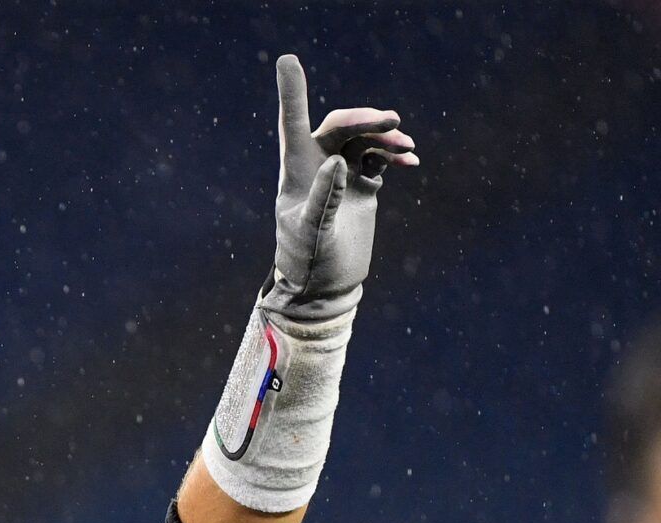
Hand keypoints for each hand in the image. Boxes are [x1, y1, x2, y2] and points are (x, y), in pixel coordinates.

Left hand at [266, 54, 418, 323]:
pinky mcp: (361, 185)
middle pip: (342, 126)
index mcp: (296, 173)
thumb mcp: (313, 235)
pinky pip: (379, 156)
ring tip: (406, 147)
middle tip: (392, 121)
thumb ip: (324, 199)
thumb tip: (337, 162)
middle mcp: (316, 168)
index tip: (287, 60)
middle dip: (367, 119)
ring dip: (386, 137)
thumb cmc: (309, 263)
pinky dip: (394, 153)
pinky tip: (409, 159)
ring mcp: (340, 175)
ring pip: (365, 139)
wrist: (326, 289)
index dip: (292, 92)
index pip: (292, 124)